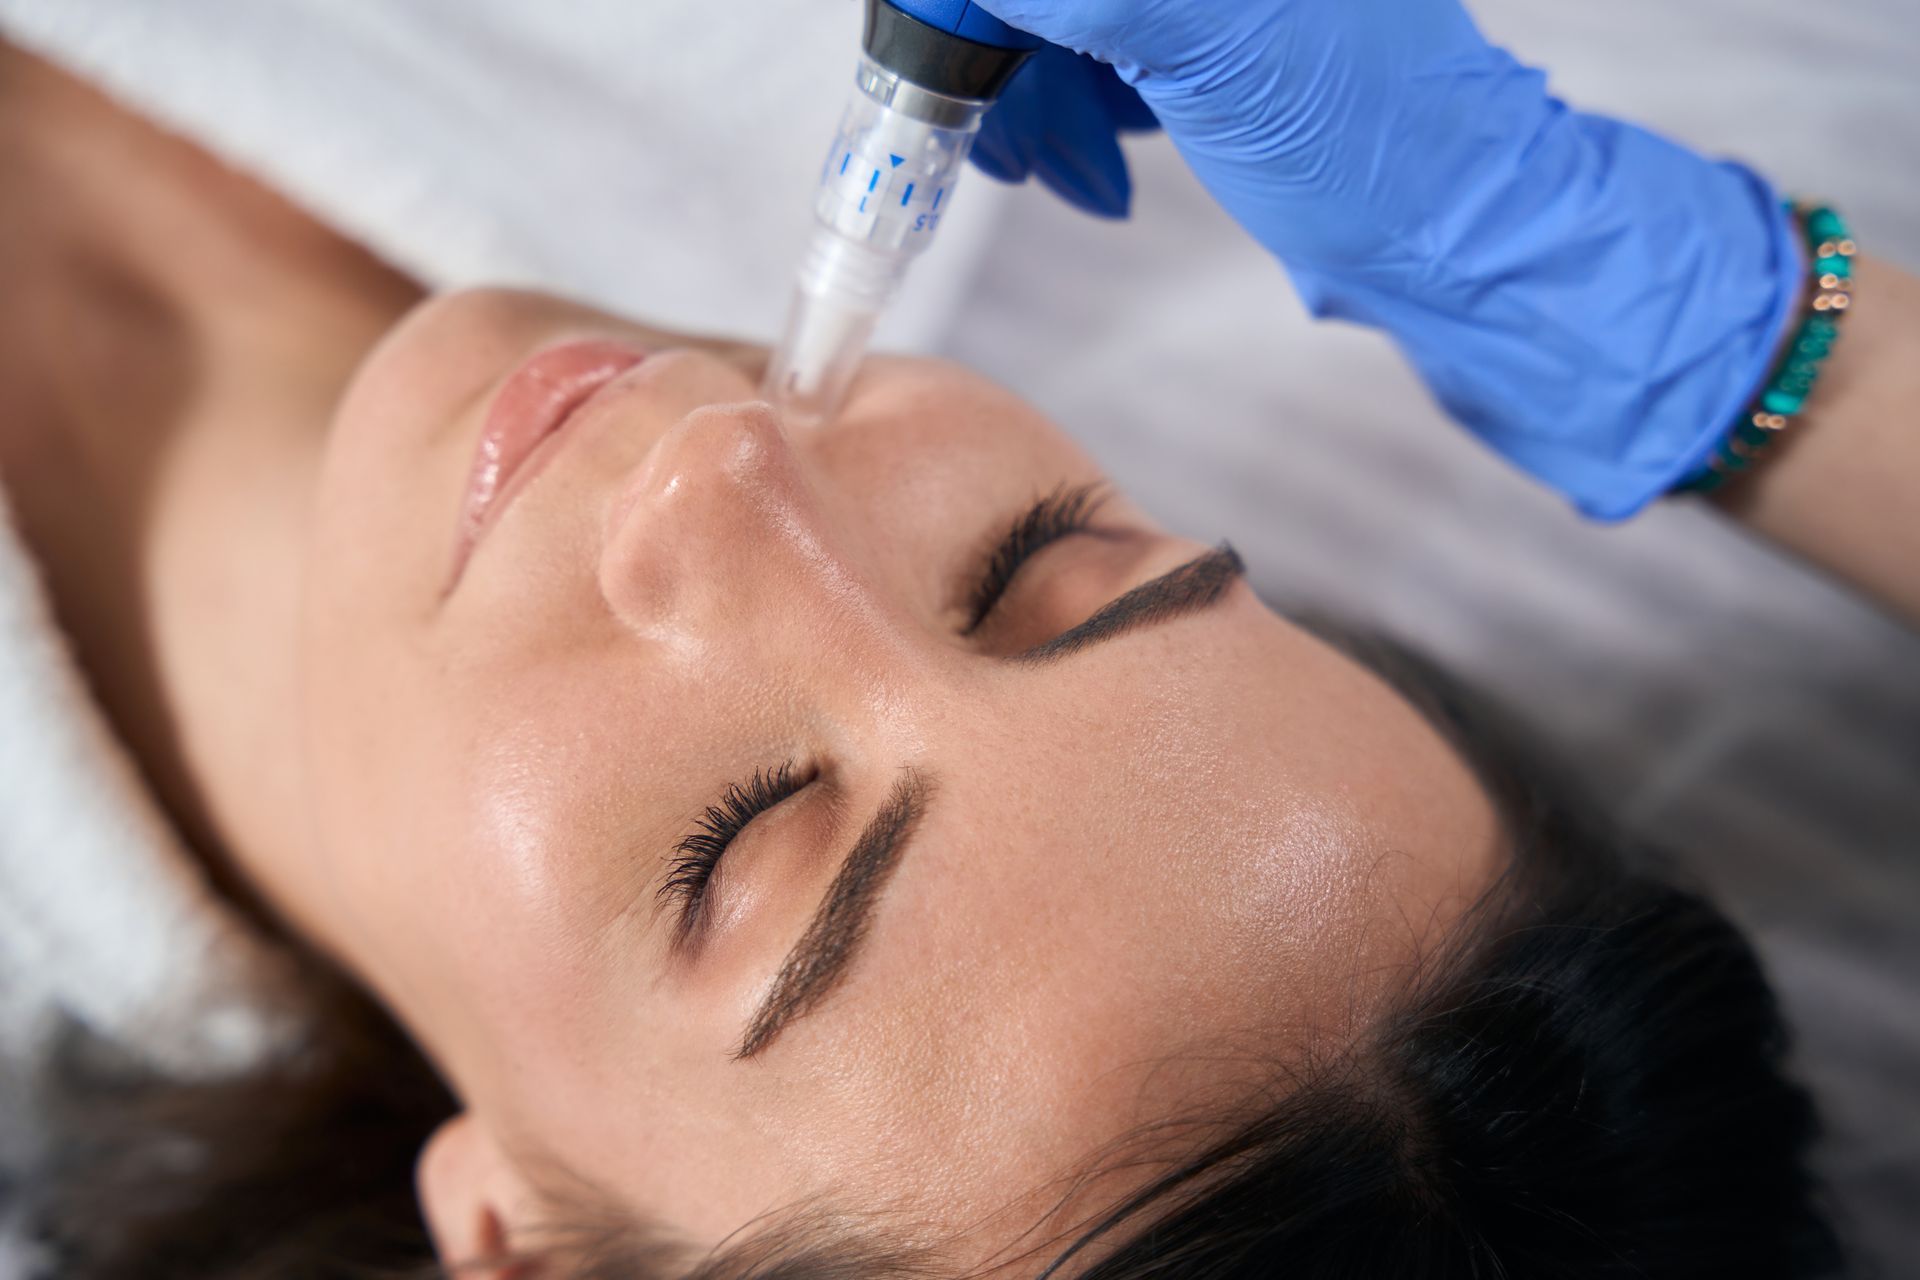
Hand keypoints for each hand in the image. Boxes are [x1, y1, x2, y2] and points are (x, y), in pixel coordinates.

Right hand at [971, 0, 1801, 519]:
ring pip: (1037, 19)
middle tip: (997, 150)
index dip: (959, 10)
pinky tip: (1098, 170)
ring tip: (1077, 179)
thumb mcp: (1213, 47)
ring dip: (1028, 103)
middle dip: (996, 60)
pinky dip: (1065, 113)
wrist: (1447, 234)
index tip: (936, 81)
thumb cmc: (1366, 147)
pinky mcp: (1187, 29)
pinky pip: (1077, 50)